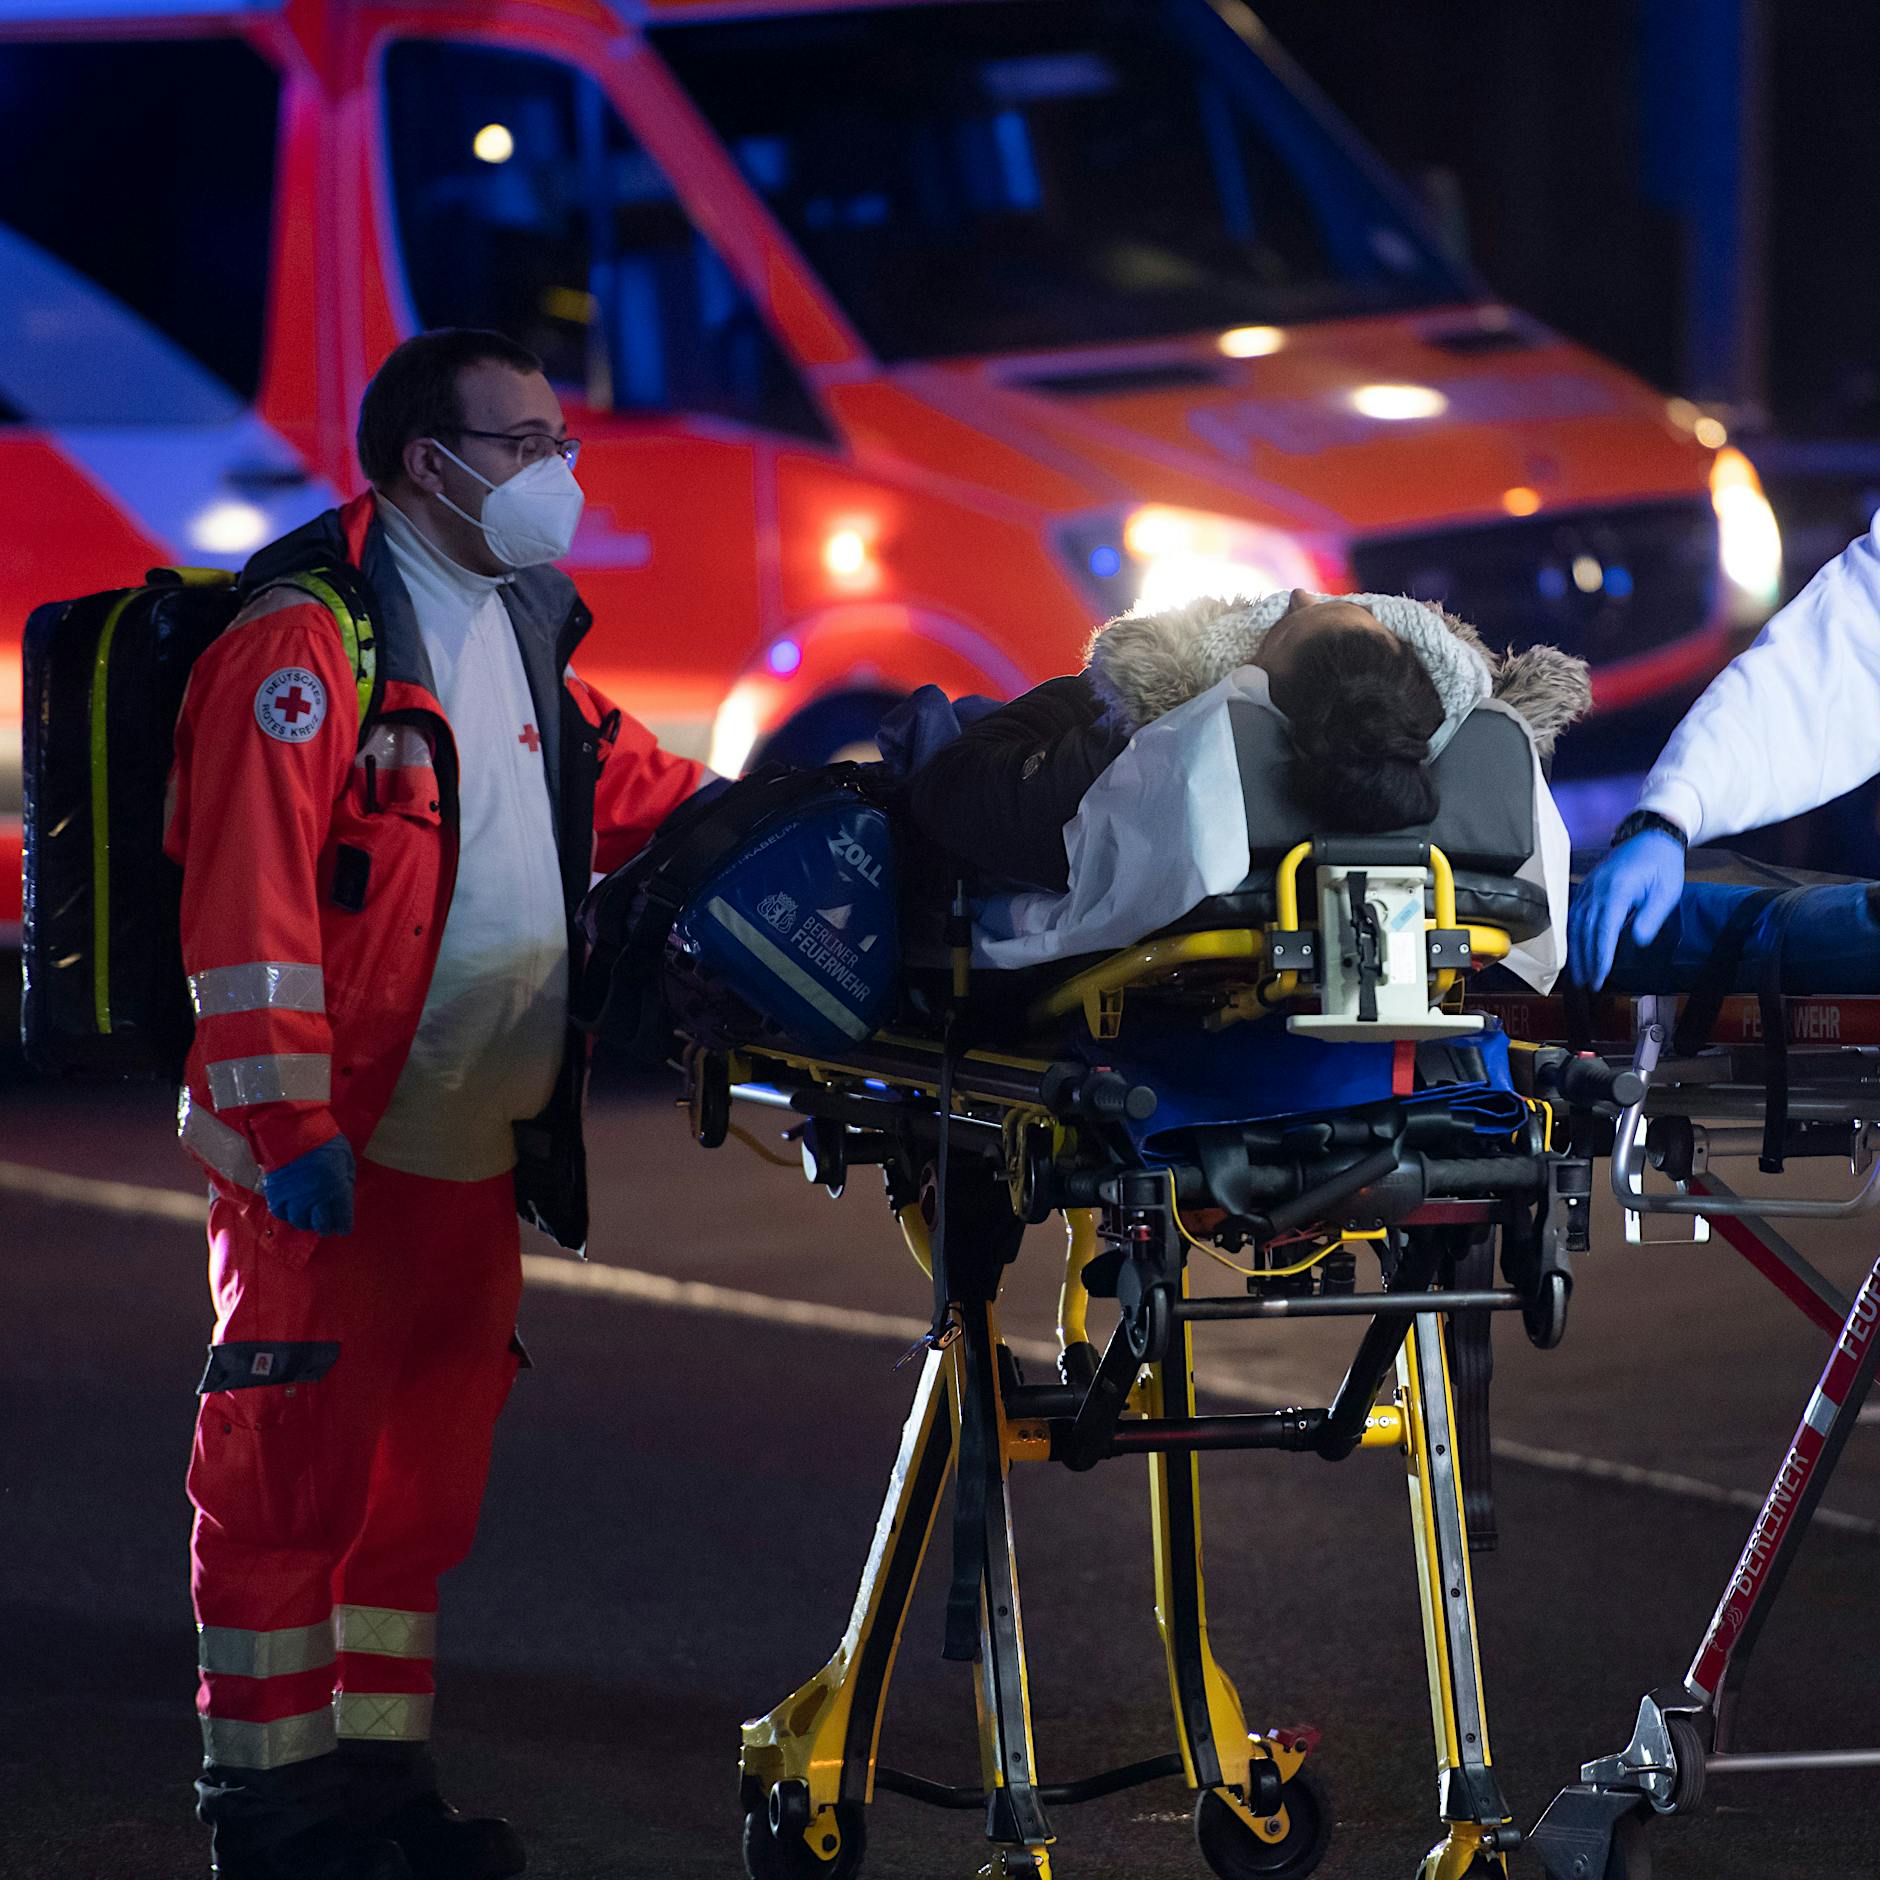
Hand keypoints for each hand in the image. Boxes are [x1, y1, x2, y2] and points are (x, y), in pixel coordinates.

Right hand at [262, 1134, 355, 1235]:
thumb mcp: (346, 1160)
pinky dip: (287, 1213)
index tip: (343, 1227)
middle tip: (325, 1223)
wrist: (293, 1129)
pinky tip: (292, 1208)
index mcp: (337, 1189)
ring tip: (308, 1215)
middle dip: (325, 1226)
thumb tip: (343, 1197)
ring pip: (300, 1221)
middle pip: (320, 1225)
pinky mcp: (276, 1193)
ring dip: (306, 1221)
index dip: (343, 1225)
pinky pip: (281, 1213)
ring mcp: (294, 1197)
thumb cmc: (325, 1141)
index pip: (342, 1219)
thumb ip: (345, 1181)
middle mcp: (316, 1198)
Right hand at [1569, 829, 1685, 988]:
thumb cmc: (1662, 865)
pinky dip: (1572, 935)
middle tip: (1587, 984)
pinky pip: (1574, 914)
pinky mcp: (1587, 888)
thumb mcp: (1666, 892)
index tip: (1600, 976)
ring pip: (1575, 924)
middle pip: (1585, 930)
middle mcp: (1597, 890)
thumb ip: (1651, 917)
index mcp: (1617, 891)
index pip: (1604, 930)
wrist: (1651, 837)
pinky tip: (1573, 949)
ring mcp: (1589, 888)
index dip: (1600, 955)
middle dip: (1585, 959)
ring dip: (1576, 951)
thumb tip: (1636, 942)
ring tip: (1578, 974)